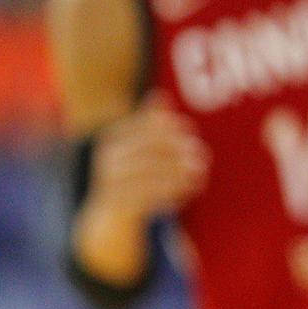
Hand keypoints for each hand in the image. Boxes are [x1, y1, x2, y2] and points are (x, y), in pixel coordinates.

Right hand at [87, 97, 207, 224]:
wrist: (109, 213)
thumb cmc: (131, 172)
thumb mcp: (138, 146)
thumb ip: (149, 122)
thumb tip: (162, 95)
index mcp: (112, 139)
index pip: (141, 126)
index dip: (166, 126)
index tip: (188, 128)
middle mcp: (107, 158)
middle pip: (147, 149)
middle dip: (176, 149)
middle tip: (200, 152)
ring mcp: (109, 181)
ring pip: (149, 172)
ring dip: (178, 171)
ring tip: (200, 171)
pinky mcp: (117, 203)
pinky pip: (148, 195)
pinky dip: (171, 190)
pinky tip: (190, 188)